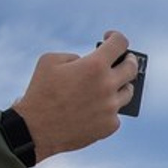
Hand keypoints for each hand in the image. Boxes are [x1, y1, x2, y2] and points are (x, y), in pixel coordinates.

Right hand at [12, 32, 136, 161]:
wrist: (36, 129)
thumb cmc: (40, 92)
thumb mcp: (50, 61)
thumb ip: (74, 56)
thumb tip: (87, 62)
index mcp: (95, 65)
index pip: (120, 43)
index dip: (116, 37)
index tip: (110, 39)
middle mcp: (108, 85)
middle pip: (132, 68)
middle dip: (128, 60)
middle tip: (124, 59)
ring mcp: (111, 107)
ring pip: (128, 92)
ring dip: (121, 86)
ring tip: (113, 84)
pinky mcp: (110, 126)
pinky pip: (116, 113)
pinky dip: (108, 109)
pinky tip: (98, 108)